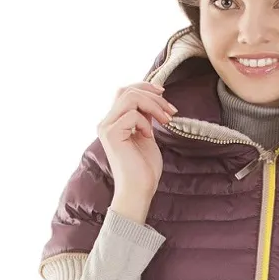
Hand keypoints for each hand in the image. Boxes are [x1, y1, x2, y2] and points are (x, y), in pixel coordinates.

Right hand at [97, 80, 177, 212]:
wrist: (138, 191)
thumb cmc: (144, 169)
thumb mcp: (147, 135)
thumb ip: (145, 117)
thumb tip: (153, 99)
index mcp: (114, 122)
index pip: (125, 92)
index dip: (145, 88)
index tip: (164, 95)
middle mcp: (107, 122)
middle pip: (127, 90)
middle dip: (152, 95)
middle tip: (171, 110)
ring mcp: (107, 128)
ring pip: (129, 97)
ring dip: (153, 105)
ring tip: (166, 119)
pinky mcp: (111, 134)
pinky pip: (132, 115)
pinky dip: (145, 122)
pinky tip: (149, 136)